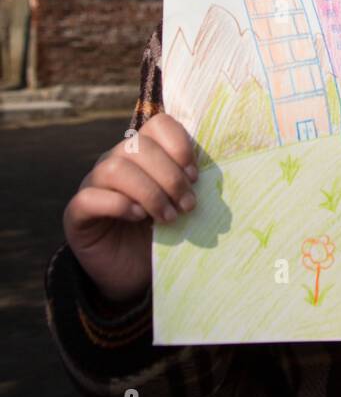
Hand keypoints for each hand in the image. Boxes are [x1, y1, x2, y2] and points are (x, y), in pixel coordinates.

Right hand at [62, 113, 197, 304]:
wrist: (133, 272)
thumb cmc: (162, 233)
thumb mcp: (180, 205)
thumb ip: (189, 184)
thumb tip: (207, 175)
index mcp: (143, 152)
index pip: (158, 124)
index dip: (179, 145)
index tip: (195, 176)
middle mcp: (115, 160)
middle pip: (138, 146)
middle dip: (169, 176)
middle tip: (187, 205)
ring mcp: (92, 184)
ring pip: (115, 168)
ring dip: (149, 192)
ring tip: (167, 217)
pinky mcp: (77, 212)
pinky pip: (91, 197)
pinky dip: (118, 205)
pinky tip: (138, 217)